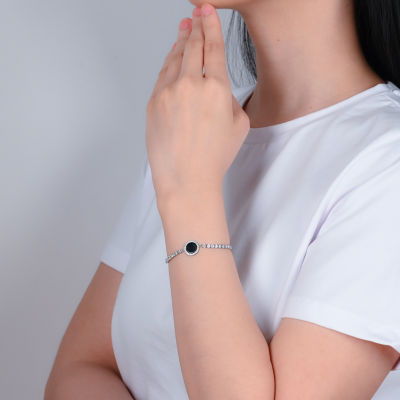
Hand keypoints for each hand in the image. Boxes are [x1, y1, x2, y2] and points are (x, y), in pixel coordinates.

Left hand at [145, 3, 249, 206]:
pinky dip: (168, 63)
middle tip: (195, 14)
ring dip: (180, 42)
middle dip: (195, 27)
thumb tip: (219, 91)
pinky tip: (172, 57)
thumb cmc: (213, 158)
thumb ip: (231, 100)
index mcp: (216, 88)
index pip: (213, 48)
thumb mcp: (239, 126)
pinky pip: (162, 76)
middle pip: (192, 47)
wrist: (187, 179)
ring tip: (183, 30)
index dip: (211, 26)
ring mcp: (168, 93)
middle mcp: (190, 85)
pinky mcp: (153, 103)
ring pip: (174, 58)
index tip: (207, 13)